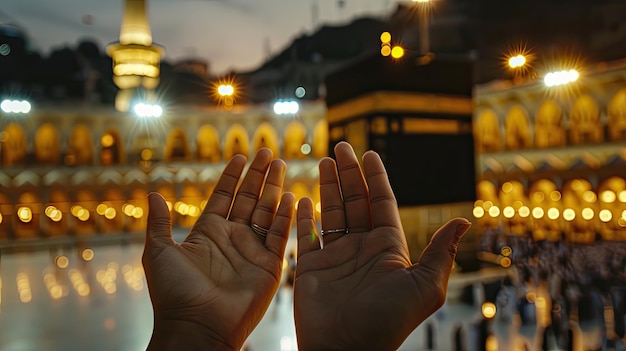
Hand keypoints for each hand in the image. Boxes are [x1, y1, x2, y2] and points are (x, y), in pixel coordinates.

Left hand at [143, 149, 293, 350]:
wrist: (196, 326)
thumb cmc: (174, 293)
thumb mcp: (159, 252)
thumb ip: (159, 223)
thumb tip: (152, 194)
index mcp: (208, 233)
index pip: (223, 197)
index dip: (232, 176)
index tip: (240, 156)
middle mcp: (232, 239)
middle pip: (249, 199)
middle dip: (258, 175)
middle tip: (268, 151)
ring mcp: (252, 251)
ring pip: (267, 212)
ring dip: (274, 188)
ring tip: (280, 164)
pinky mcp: (269, 266)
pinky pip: (280, 236)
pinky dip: (286, 216)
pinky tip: (291, 195)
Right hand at [294, 141, 470, 350]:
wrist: (346, 350)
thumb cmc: (387, 321)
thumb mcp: (423, 285)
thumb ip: (441, 251)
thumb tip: (464, 219)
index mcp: (388, 247)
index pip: (382, 203)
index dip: (376, 178)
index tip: (370, 154)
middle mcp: (362, 248)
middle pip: (356, 201)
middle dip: (349, 174)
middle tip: (342, 146)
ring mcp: (336, 257)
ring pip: (332, 212)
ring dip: (329, 186)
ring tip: (325, 160)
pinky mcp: (311, 267)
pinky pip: (306, 235)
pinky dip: (304, 216)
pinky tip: (304, 198)